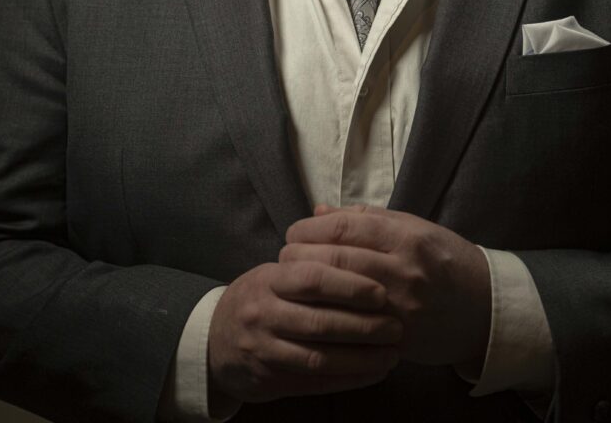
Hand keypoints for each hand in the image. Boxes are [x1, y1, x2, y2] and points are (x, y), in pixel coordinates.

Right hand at [207, 260, 401, 411]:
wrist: (214, 341)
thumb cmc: (260, 297)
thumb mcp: (275, 270)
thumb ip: (312, 255)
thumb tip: (351, 227)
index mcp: (270, 279)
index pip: (312, 278)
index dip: (349, 285)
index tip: (381, 292)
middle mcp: (265, 314)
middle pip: (319, 322)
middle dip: (363, 326)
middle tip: (396, 327)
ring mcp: (265, 350)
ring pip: (319, 357)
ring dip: (361, 358)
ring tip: (392, 353)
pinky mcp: (270, 380)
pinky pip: (315, 382)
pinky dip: (349, 379)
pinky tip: (374, 372)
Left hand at [281, 205, 490, 368]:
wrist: (483, 309)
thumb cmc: (445, 261)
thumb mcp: (415, 227)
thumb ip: (367, 218)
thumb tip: (319, 212)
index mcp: (407, 237)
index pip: (346, 227)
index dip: (311, 228)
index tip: (294, 231)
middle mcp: (405, 270)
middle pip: (337, 260)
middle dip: (301, 257)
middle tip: (284, 256)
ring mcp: (401, 307)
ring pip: (340, 294)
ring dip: (308, 287)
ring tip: (291, 281)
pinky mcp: (398, 338)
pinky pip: (353, 326)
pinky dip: (326, 317)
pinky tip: (310, 311)